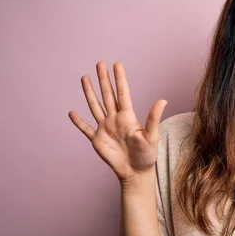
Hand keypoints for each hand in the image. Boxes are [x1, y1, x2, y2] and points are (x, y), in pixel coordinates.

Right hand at [68, 62, 167, 183]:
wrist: (136, 172)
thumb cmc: (147, 155)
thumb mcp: (152, 136)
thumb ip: (154, 118)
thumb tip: (163, 100)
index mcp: (128, 117)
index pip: (122, 93)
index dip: (119, 79)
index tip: (117, 64)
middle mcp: (115, 119)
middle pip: (107, 95)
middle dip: (103, 79)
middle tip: (100, 63)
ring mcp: (105, 128)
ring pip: (95, 106)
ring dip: (89, 93)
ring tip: (84, 78)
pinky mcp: (97, 140)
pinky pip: (85, 128)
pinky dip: (78, 122)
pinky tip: (71, 112)